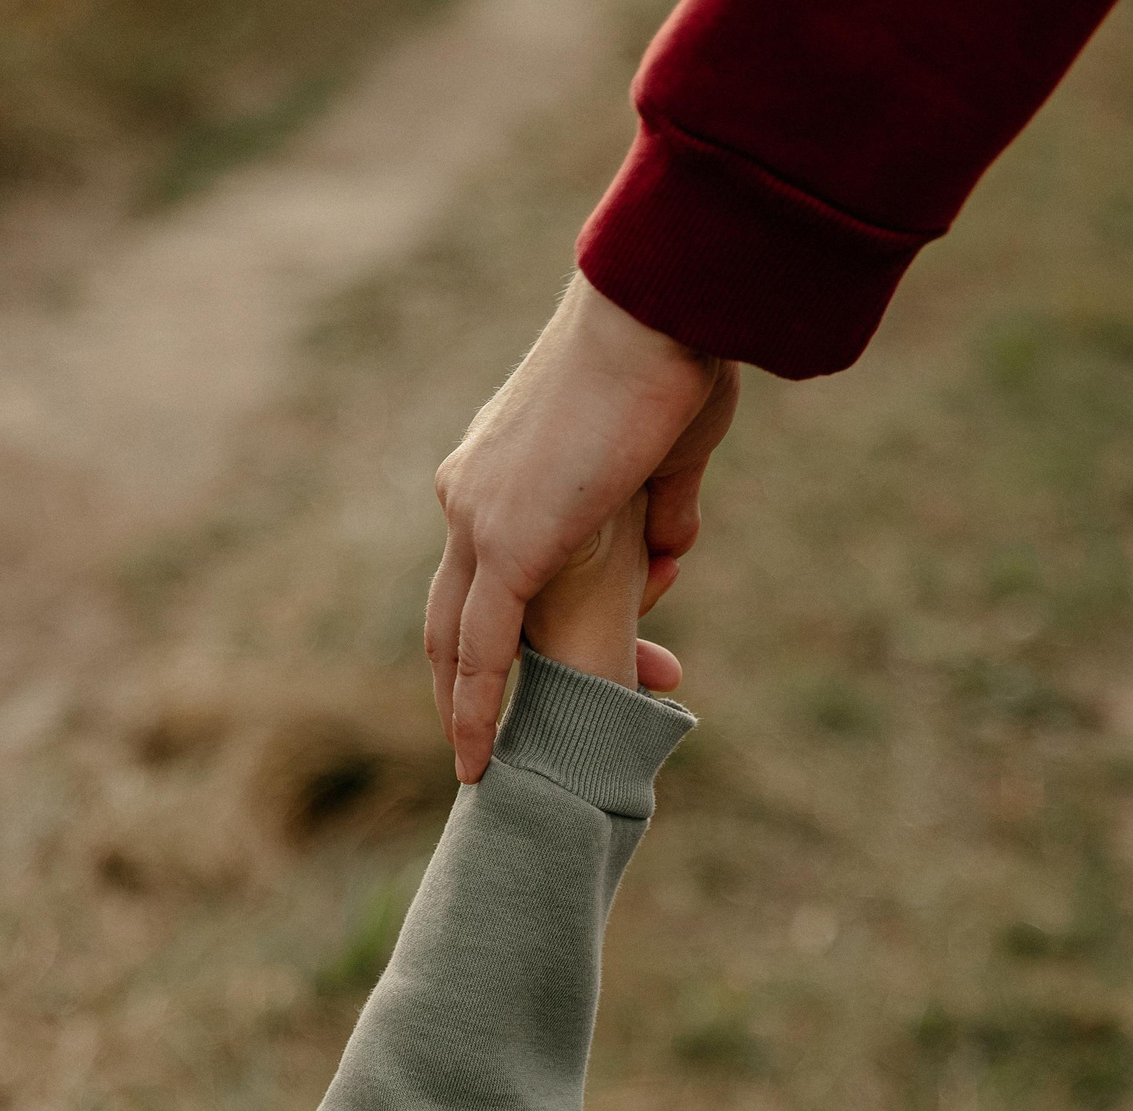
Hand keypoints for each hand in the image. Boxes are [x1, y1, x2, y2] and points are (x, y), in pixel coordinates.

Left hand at [429, 272, 739, 780]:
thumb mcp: (668, 455)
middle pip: (458, 616)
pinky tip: (481, 763)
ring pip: (464, 641)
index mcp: (497, 466)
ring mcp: (478, 518)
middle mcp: (468, 493)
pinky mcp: (505, 544)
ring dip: (483, 710)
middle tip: (505, 741)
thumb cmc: (674, 359)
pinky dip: (479, 709)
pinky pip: (483, 649)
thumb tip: (667, 555)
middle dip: (485, 685)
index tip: (535, 676)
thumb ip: (660, 508)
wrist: (659, 314)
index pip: (486, 573)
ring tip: (494, 773)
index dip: (507, 634)